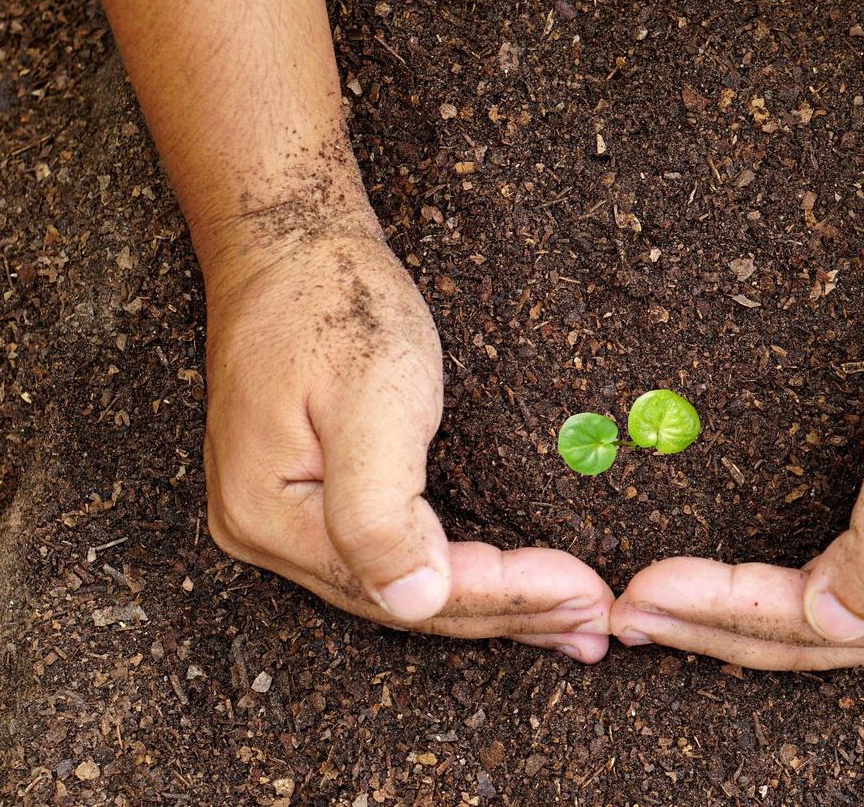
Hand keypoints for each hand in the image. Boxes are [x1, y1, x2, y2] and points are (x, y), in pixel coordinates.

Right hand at [202, 209, 612, 661]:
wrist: (288, 244)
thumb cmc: (333, 304)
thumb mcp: (370, 398)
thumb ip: (381, 511)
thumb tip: (412, 604)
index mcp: (272, 519)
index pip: (409, 588)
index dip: (505, 596)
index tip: (587, 591)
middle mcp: (267, 537)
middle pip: (407, 601)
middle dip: (510, 611)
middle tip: (596, 620)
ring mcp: (283, 523)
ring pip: (403, 585)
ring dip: (492, 604)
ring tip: (569, 618)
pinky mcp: (310, 500)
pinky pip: (393, 554)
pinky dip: (459, 571)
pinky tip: (507, 583)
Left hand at [611, 255, 863, 669]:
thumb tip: (826, 623)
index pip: (815, 623)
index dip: (721, 612)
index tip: (639, 591)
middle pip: (815, 641)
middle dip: (714, 633)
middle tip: (627, 619)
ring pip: (826, 622)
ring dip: (741, 622)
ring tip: (665, 615)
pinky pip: (846, 590)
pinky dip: (782, 597)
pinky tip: (745, 592)